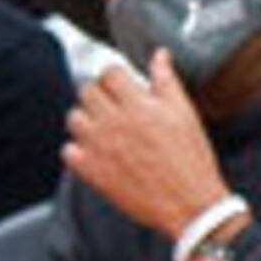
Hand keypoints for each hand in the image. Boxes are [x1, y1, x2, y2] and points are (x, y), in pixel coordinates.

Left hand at [62, 52, 236, 239]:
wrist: (190, 206)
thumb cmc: (191, 158)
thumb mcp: (184, 113)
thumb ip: (166, 80)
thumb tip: (159, 53)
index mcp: (137, 104)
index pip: (109, 72)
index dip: (116, 76)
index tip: (123, 86)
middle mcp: (114, 122)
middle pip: (86, 90)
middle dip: (100, 94)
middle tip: (114, 106)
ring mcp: (99, 148)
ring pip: (74, 118)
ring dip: (86, 119)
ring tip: (104, 128)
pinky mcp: (93, 173)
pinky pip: (69, 151)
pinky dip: (78, 150)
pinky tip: (96, 153)